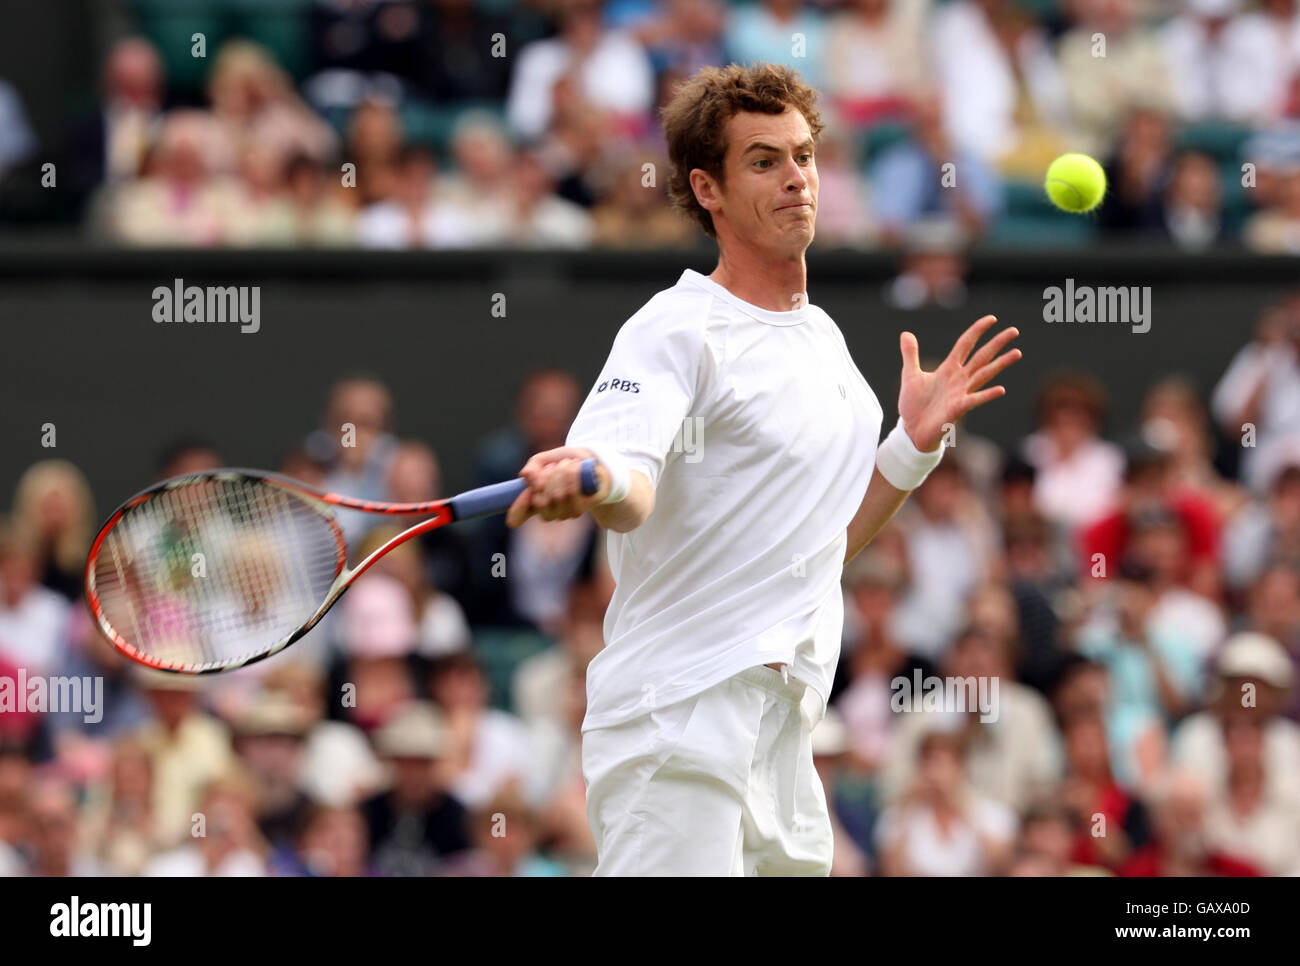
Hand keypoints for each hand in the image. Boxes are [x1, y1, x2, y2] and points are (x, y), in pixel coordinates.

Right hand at [506, 446, 610, 527]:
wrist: (594, 462)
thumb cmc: (566, 462)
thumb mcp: (546, 459)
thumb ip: (533, 466)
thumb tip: (525, 477)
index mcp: (537, 500)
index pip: (522, 511)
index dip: (517, 512)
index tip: (510, 521)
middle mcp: (551, 511)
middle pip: (541, 500)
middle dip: (547, 478)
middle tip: (555, 465)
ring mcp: (568, 512)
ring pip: (557, 496)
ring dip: (562, 473)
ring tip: (568, 463)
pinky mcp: (585, 506)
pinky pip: (573, 493)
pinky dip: (573, 476)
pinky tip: (577, 468)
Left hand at [897, 315, 1021, 451]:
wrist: (911, 431)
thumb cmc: (914, 405)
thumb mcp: (910, 375)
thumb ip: (911, 354)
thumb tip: (906, 333)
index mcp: (948, 369)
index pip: (966, 345)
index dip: (977, 331)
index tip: (992, 319)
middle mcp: (959, 379)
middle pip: (981, 357)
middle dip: (997, 343)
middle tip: (1014, 330)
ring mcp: (961, 394)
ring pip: (984, 375)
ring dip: (1000, 364)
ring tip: (1017, 352)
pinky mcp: (957, 409)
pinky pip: (974, 400)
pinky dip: (986, 395)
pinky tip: (1001, 389)